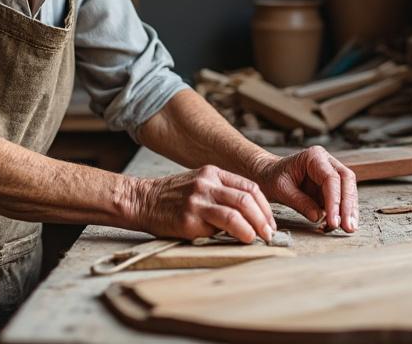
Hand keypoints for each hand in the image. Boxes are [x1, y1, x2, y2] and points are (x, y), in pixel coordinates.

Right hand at [129, 165, 276, 243]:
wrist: (141, 200)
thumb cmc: (171, 198)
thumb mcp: (198, 185)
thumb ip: (221, 193)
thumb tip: (250, 216)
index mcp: (212, 173)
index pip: (249, 187)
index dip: (265, 206)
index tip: (269, 222)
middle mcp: (206, 183)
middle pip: (247, 198)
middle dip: (264, 219)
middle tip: (269, 234)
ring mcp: (198, 200)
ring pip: (237, 211)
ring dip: (254, 227)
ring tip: (259, 238)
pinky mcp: (189, 218)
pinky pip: (220, 225)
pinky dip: (238, 233)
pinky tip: (242, 239)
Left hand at [252, 146, 357, 231]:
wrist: (268, 175)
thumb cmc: (272, 177)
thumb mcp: (281, 189)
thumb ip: (299, 202)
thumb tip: (318, 217)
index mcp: (314, 157)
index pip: (331, 178)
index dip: (335, 200)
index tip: (334, 220)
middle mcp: (327, 162)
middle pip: (346, 181)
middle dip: (348, 205)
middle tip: (347, 226)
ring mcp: (331, 174)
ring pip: (348, 191)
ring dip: (350, 211)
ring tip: (348, 229)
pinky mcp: (331, 188)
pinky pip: (342, 200)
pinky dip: (343, 213)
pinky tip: (342, 226)